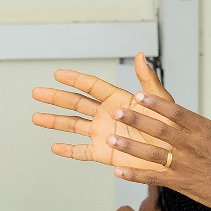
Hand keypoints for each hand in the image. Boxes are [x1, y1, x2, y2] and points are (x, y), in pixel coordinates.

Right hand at [32, 53, 175, 172]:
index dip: (75, 79)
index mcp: (118, 99)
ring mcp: (103, 134)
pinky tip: (54, 147)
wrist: (175, 155)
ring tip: (35, 118)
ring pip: (73, 125)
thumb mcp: (160, 101)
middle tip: (36, 92)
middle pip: (76, 104)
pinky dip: (68, 151)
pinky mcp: (104, 153)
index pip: (91, 86)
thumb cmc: (171, 126)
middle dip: (56, 98)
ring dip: (54, 121)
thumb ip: (147, 80)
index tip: (58, 73)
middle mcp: (106, 115)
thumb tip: (140, 55)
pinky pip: (82, 152)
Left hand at [106, 77, 210, 210]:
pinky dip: (135, 175)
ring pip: (152, 155)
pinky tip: (118, 171)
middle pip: (160, 131)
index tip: (138, 95)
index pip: (176, 112)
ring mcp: (184, 165)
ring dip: (130, 146)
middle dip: (137, 120)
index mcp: (203, 129)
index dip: (156, 104)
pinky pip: (154, 178)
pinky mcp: (180, 183)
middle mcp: (191, 146)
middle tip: (118, 111)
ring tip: (111, 138)